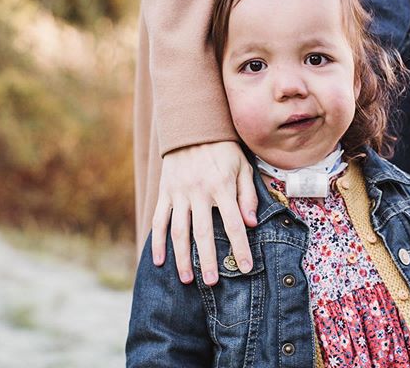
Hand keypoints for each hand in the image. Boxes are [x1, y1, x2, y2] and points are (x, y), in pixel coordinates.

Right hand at [152, 141, 257, 285]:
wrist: (193, 126)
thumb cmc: (223, 148)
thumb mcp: (242, 165)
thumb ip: (248, 194)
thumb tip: (251, 223)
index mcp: (222, 186)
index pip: (233, 223)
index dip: (240, 248)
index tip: (245, 268)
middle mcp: (199, 192)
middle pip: (203, 233)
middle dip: (208, 260)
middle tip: (212, 283)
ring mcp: (179, 193)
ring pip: (179, 231)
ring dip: (182, 258)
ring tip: (188, 280)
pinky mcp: (165, 192)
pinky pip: (160, 220)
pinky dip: (158, 242)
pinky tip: (160, 261)